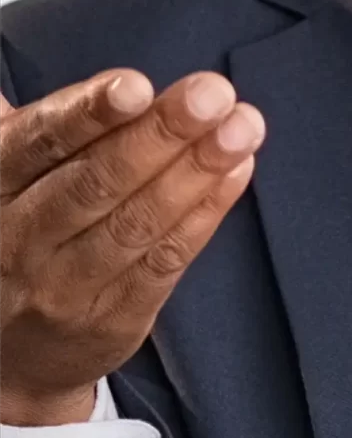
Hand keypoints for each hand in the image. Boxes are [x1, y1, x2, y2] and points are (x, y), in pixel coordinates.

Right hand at [0, 70, 264, 427]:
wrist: (8, 357)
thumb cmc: (20, 234)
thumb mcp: (6, 178)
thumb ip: (29, 130)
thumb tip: (11, 79)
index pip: (37, 145)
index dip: (86, 115)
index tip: (136, 85)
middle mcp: (18, 238)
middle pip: (95, 182)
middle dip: (160, 134)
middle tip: (213, 94)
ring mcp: (64, 285)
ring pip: (137, 222)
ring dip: (196, 169)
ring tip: (242, 127)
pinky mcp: (114, 319)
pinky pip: (166, 259)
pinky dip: (206, 212)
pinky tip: (237, 171)